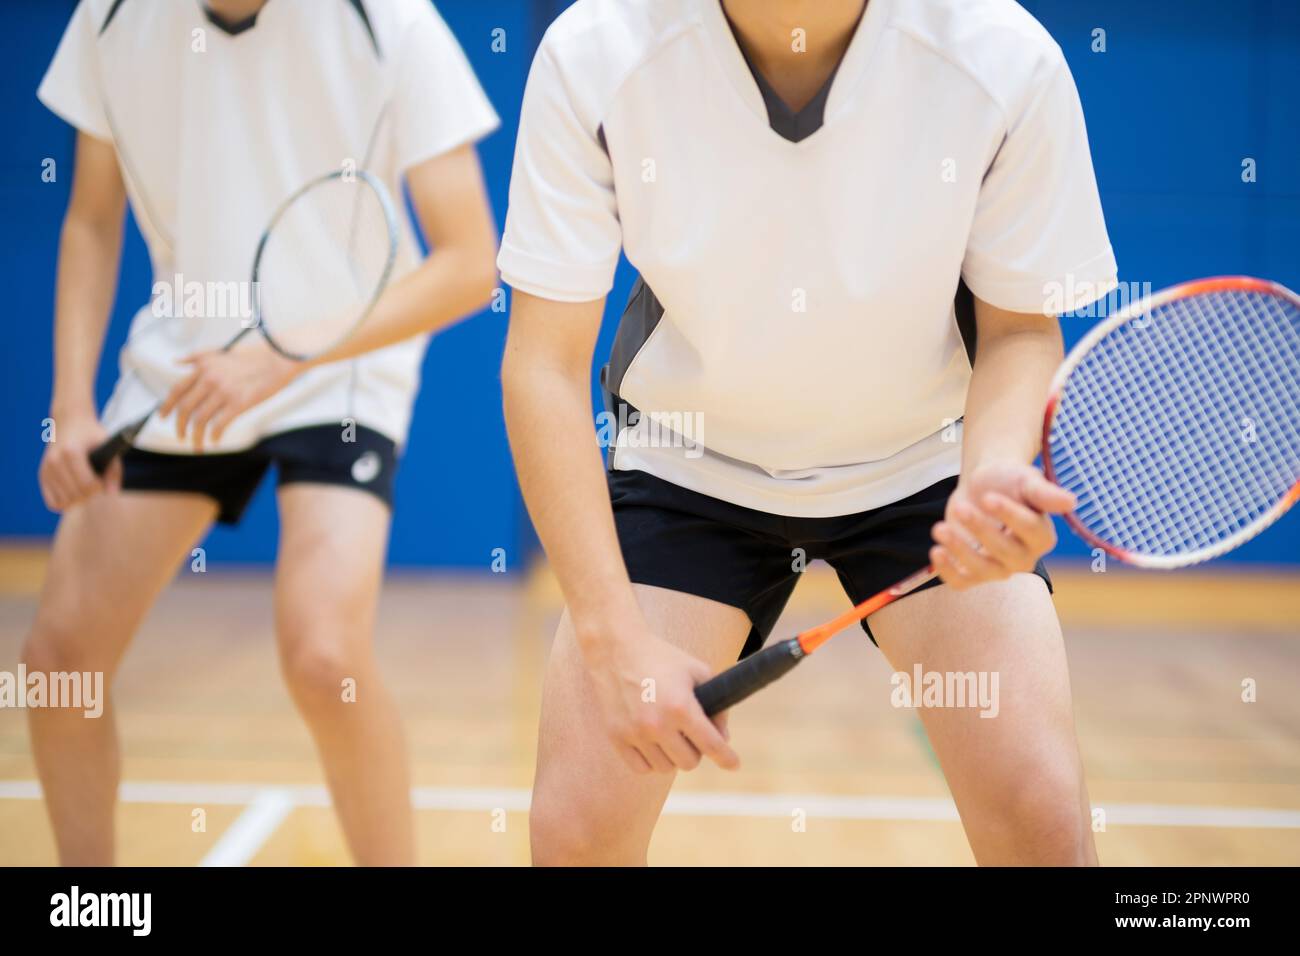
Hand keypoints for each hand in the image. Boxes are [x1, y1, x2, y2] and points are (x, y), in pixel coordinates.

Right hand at [39, 410, 117, 512]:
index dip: (100, 488)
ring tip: (86, 488)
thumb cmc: (92, 435)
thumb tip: (112, 493)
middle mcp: (55, 461)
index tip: (103, 482)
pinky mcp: (42, 476)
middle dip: (91, 494)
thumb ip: (114, 470)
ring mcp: (46, 469)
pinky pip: (53, 503)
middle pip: (77, 495)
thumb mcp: (108, 446)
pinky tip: (74, 492)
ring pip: (65, 502)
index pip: (88, 484)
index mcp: (71, 452)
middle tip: (97, 485)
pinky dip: (65, 503)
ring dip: (79, 499)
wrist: (69, 422)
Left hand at [162, 337, 301, 451]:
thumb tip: (176, 362)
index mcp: (203, 367)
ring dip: (196, 436)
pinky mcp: (239, 403)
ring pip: (200, 420)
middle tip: (180, 436)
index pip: (177, 390)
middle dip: (179, 425)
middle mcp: (210, 379)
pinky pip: (219, 424)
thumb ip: (197, 357)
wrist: (279, 358)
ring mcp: (224, 391)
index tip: (163, 417)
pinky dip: (214, 436)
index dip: (167, 406)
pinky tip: (214, 440)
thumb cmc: (253, 355)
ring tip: (197, 445)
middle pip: (185, 408)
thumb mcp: (220, 351)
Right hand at [581, 623, 740, 773]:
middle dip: (696, 750)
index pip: (711, 744)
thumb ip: (716, 704)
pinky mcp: (616, 737)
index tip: (733, 764)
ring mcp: (635, 733)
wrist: (615, 649)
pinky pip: (641, 768)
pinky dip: (651, 761)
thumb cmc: (660, 658)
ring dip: (672, 756)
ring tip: (670, 736)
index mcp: (680, 706)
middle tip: (690, 734)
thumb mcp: (697, 671)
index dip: (726, 758)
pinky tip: (653, 744)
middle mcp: (657, 724)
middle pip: (689, 762)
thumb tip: (724, 737)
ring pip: (665, 768)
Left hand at [930, 460, 1075, 589]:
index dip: (1009, 515)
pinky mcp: (972, 571)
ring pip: (981, 569)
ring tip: (939, 528)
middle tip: (961, 508)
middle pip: (1004, 552)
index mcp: (1042, 536)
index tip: (988, 497)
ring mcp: (998, 568)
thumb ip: (1044, 493)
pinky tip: (935, 552)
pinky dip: (947, 571)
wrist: (982, 483)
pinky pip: (961, 582)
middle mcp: (1024, 557)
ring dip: (959, 550)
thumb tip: (1071, 502)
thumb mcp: (1025, 480)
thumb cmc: (1008, 480)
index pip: (1029, 530)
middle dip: (980, 530)